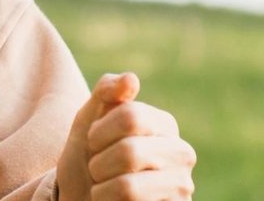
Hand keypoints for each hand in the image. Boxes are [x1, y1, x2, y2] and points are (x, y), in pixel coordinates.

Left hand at [57, 72, 195, 199]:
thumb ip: (107, 93)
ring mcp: (182, 189)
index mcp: (165, 124)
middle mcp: (182, 155)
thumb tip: (131, 78)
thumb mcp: (88, 119)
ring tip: (105, 186)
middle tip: (97, 168)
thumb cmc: (89, 155)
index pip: (130, 116)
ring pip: (129, 186)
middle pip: (130, 152)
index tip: (93, 141)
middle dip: (98, 162)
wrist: (83, 196)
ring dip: (101, 186)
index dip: (99, 131)